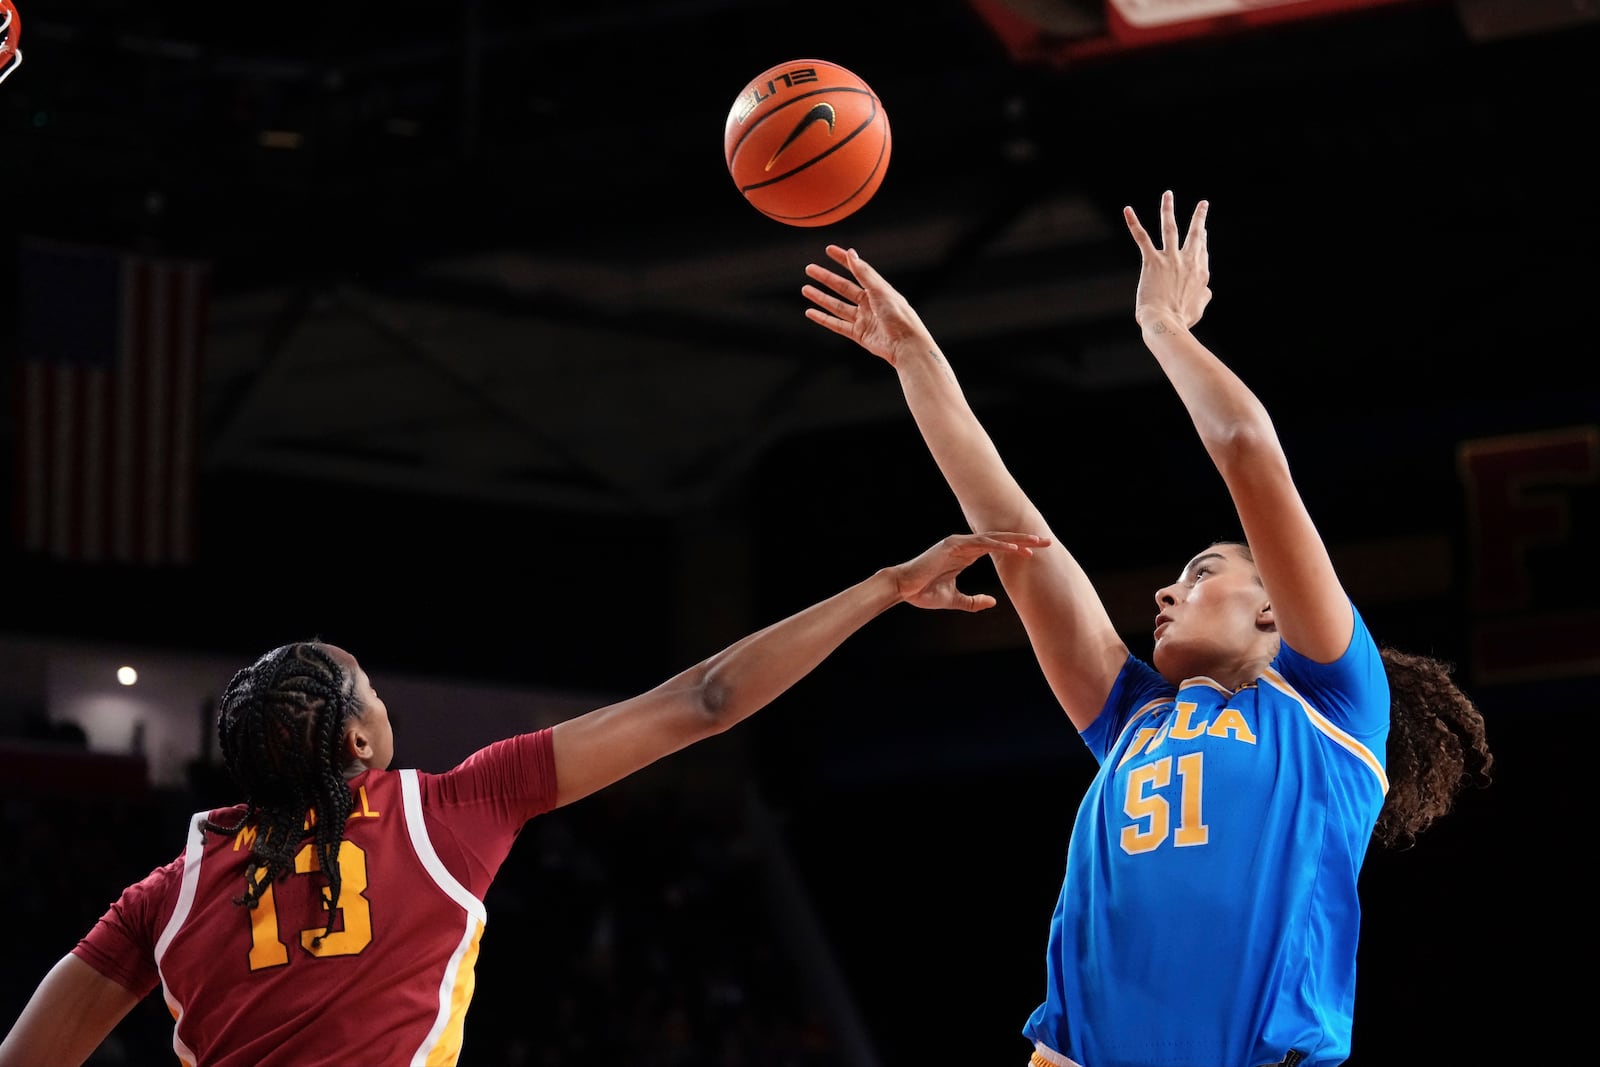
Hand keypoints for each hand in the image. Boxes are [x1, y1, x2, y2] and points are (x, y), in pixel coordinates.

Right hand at [802, 245, 932, 366]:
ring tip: (805, 289)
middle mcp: (869, 303)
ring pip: (837, 306)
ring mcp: (863, 319)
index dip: (843, 259)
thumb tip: (851, 253)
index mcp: (877, 289)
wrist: (906, 344)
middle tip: (809, 269)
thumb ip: (864, 273)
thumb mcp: (880, 290)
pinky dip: (823, 319)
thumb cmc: (899, 315)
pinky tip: (810, 312)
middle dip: (826, 278)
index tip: (829, 250)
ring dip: (821, 297)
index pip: (857, 270)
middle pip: (843, 287)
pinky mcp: (858, 334)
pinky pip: (837, 324)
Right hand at [890, 532, 1050, 611]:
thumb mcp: (954, 600)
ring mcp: (959, 543)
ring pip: (994, 538)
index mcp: (965, 554)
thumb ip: (973, 601)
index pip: (996, 548)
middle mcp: (964, 545)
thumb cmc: (924, 593)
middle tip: (1046, 541)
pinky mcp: (953, 545)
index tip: (1035, 552)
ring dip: (1017, 539)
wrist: (904, 589)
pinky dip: (999, 545)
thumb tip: (992, 602)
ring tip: (1037, 542)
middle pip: (1000, 539)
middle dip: (1024, 540)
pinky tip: (1016, 548)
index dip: (1017, 549)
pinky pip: (981, 543)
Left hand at [1124, 190, 1210, 329]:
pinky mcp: (1152, 261)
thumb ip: (1204, 296)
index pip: (1202, 251)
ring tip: (1168, 194)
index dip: (1203, 241)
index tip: (1204, 232)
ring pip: (1170, 228)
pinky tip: (1127, 209)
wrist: (1166, 322)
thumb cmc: (1181, 319)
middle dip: (1199, 217)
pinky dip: (1133, 223)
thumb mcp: (1199, 307)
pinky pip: (1142, 237)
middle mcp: (1188, 262)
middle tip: (1203, 204)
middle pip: (1196, 234)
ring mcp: (1170, 259)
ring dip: (1168, 209)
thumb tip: (1208, 291)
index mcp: (1201, 273)